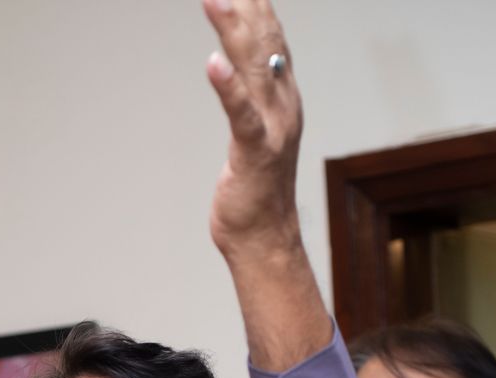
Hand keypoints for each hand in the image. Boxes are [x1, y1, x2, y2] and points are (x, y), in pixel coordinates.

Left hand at [202, 0, 301, 260]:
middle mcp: (283, 103)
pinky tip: (212, 64)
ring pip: (254, 68)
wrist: (264, 237)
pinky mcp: (255, 154)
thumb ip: (249, 91)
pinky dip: (228, 89)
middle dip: (245, 2)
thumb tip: (236, 55)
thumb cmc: (254, 186)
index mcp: (282, 94)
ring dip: (233, 29)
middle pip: (264, 40)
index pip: (270, 33)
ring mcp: (273, 127)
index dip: (256, 0)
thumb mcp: (252, 126)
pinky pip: (242, 116)